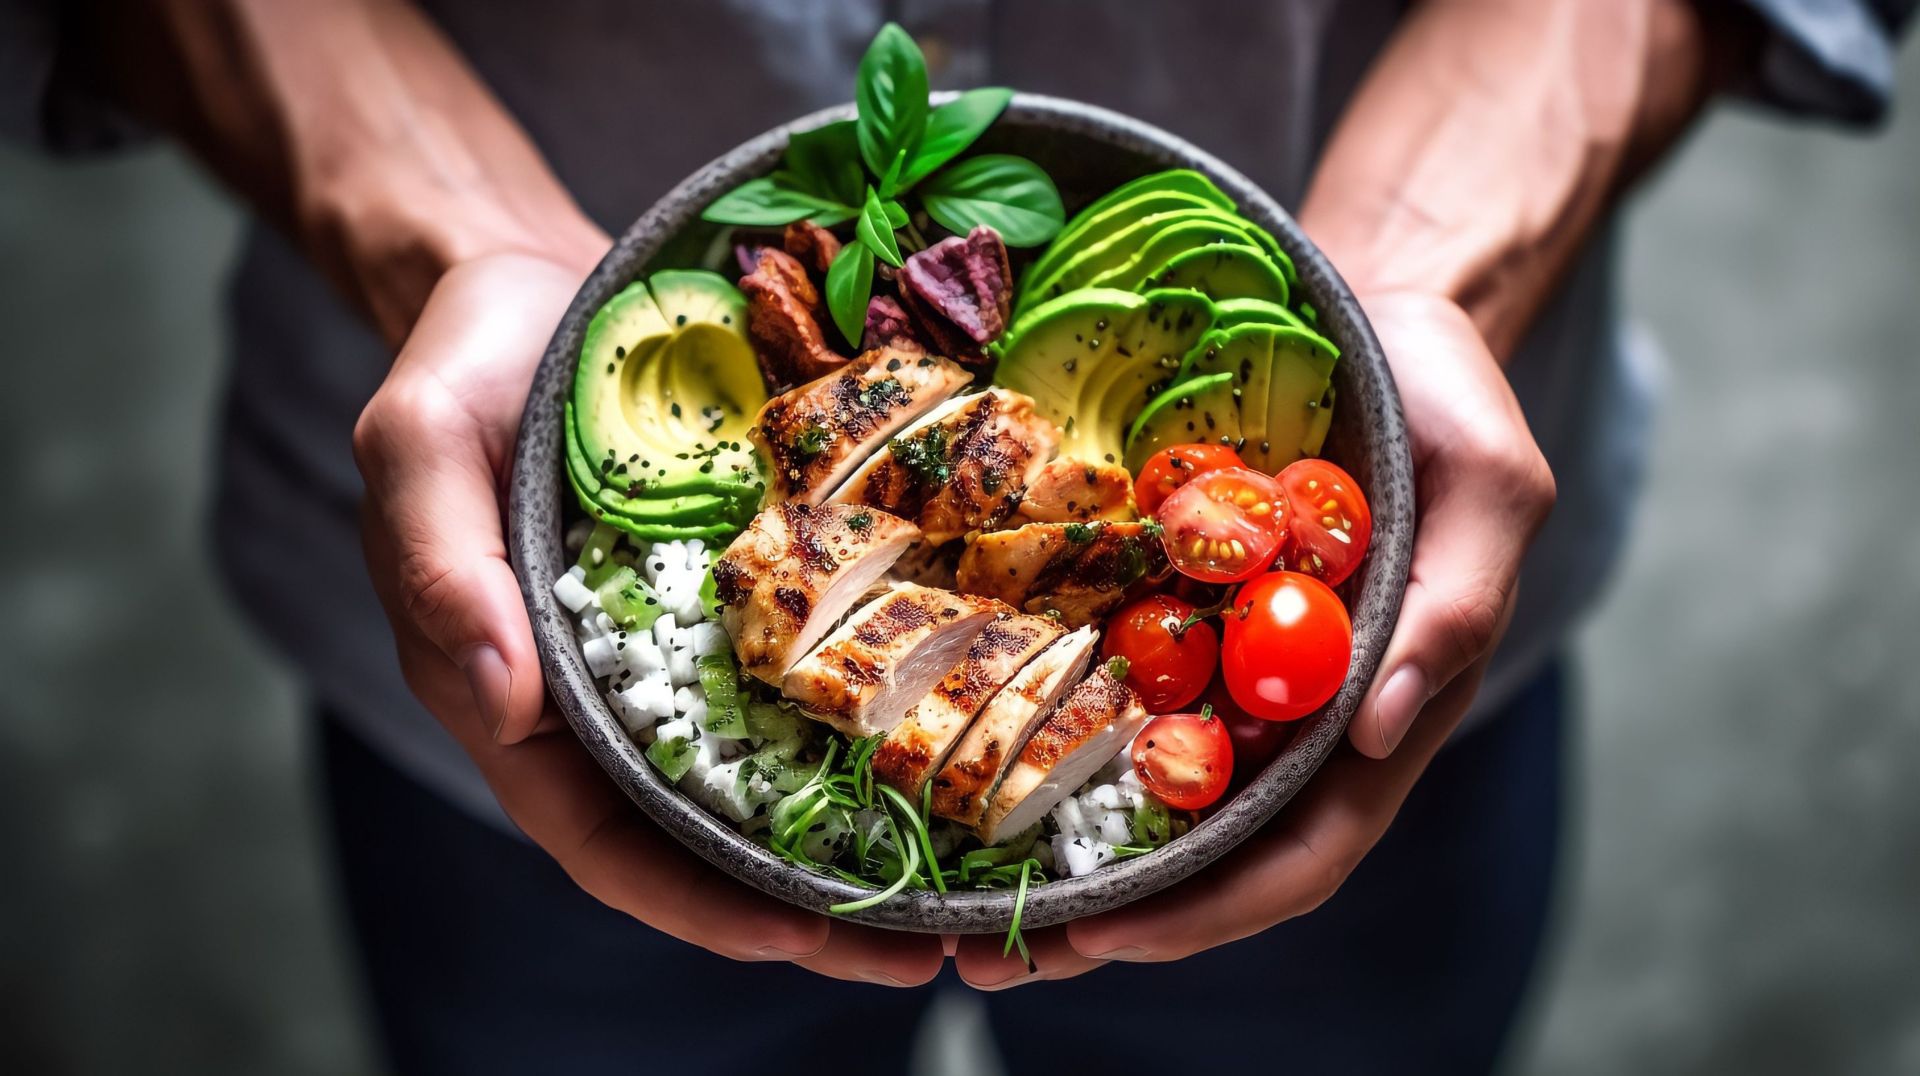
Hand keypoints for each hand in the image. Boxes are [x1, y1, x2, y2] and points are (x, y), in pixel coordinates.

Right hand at [353, 250, 943, 985]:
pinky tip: (961, 736)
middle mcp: (612, 698)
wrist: (531, 280)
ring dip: (869, 832)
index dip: (700, 905)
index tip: (803, 937)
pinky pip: (816, 672)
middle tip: (931, 945)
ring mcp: (688, 649)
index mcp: (521, 700)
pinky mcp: (746, 593)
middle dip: (815, 905)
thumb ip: (441, 570)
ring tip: (977, 876)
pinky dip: (878, 718)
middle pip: (712, 838)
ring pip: (780, 771)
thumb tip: (499, 700)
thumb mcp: (418, 447)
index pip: (607, 845)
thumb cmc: (460, 368)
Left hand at [955, 291, 1554, 986]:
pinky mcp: (1175, 615)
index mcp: (1381, 706)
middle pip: (1212, 851)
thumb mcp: (1488, 480)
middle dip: (1115, 915)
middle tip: (992, 956)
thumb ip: (1456, 602)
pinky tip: (970, 770)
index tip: (1119, 934)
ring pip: (1150, 795)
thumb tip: (1377, 727)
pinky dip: (1052, 747)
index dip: (1219, 905)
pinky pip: (1111, 695)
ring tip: (958, 902)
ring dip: (1065, 853)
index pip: (1306, 846)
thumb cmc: (1441, 398)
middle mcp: (1298, 710)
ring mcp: (1230, 669)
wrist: (1368, 317)